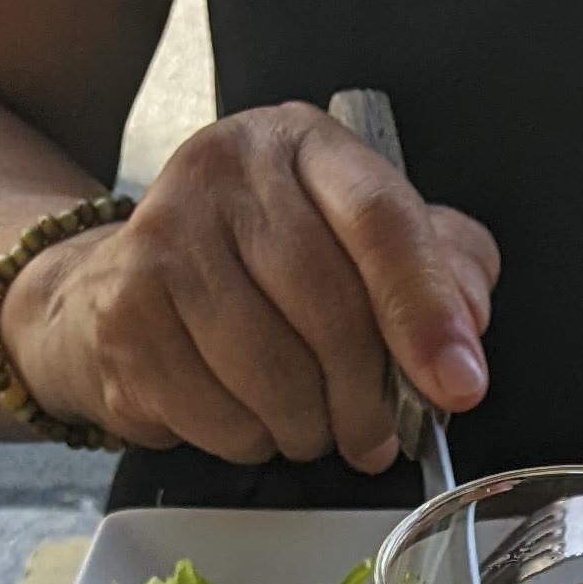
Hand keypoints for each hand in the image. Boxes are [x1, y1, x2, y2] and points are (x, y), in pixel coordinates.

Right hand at [8, 101, 497, 466]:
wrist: (114, 291)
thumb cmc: (255, 272)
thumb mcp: (358, 246)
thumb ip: (435, 268)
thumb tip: (468, 319)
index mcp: (300, 144)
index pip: (379, 220)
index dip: (426, 310)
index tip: (460, 385)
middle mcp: (223, 172)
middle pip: (329, 309)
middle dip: (368, 398)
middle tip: (375, 434)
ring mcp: (163, 239)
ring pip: (274, 375)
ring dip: (307, 427)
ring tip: (306, 422)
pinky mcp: (124, 313)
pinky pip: (218, 415)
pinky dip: (247, 440)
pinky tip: (242, 415)